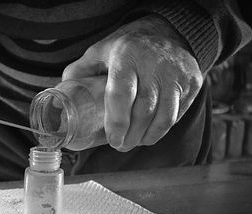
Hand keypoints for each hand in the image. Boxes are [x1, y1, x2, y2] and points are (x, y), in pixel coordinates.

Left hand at [63, 15, 202, 150]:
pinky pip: (178, 113)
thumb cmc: (128, 46)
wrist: (168, 31)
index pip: (121, 95)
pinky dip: (163, 128)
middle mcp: (154, 64)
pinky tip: (151, 132)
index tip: (113, 140)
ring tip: (135, 142)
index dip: (117, 123)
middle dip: (131, 135)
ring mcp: (177, 73)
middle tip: (121, 145)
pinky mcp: (192, 82)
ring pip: (165, 116)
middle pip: (144, 111)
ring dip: (148, 136)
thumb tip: (59, 97)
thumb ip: (80, 71)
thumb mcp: (100, 51)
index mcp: (126, 56)